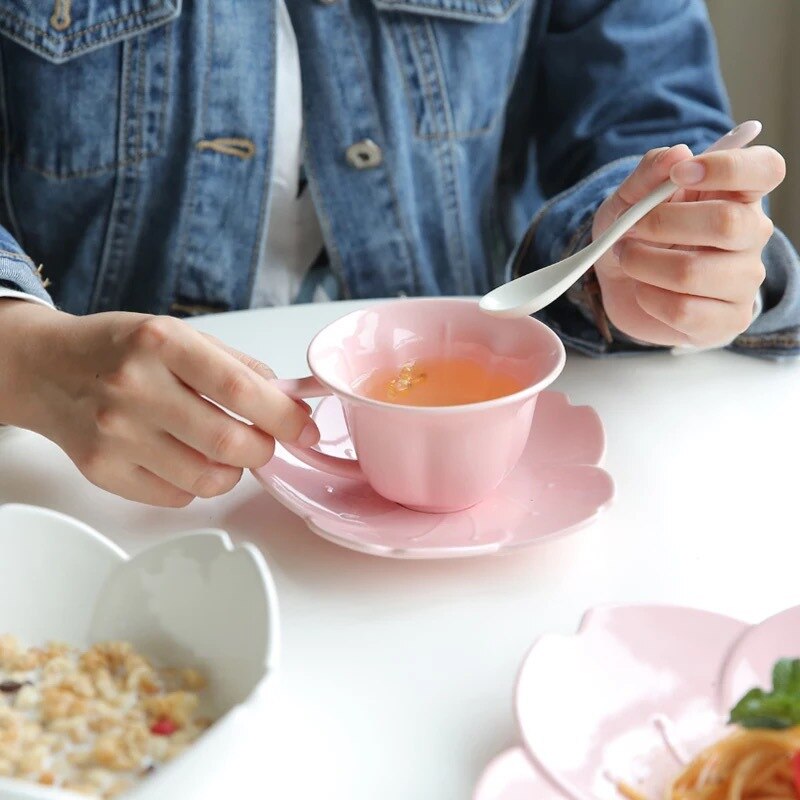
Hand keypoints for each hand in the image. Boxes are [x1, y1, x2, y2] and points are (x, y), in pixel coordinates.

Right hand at [0, 303, 317, 505]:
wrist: (48, 368)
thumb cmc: (120, 349)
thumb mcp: (177, 334)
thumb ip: (235, 365)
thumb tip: (287, 401)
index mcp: (161, 343)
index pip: (240, 388)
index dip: (284, 415)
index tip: (305, 428)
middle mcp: (135, 387)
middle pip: (228, 441)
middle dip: (263, 448)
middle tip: (265, 441)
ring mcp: (115, 433)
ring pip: (206, 479)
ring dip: (233, 472)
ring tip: (226, 451)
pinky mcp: (103, 470)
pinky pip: (176, 497)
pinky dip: (197, 485)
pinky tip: (187, 459)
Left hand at [592, 142, 784, 346]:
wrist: (621, 288)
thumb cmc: (635, 236)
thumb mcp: (627, 199)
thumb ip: (647, 175)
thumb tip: (676, 154)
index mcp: (737, 194)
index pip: (766, 169)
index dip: (728, 167)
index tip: (680, 174)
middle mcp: (751, 235)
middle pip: (728, 222)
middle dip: (663, 224)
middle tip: (631, 228)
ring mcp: (744, 280)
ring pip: (694, 271)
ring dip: (644, 264)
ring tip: (628, 258)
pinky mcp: (728, 320)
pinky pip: (684, 310)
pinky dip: (649, 298)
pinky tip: (643, 291)